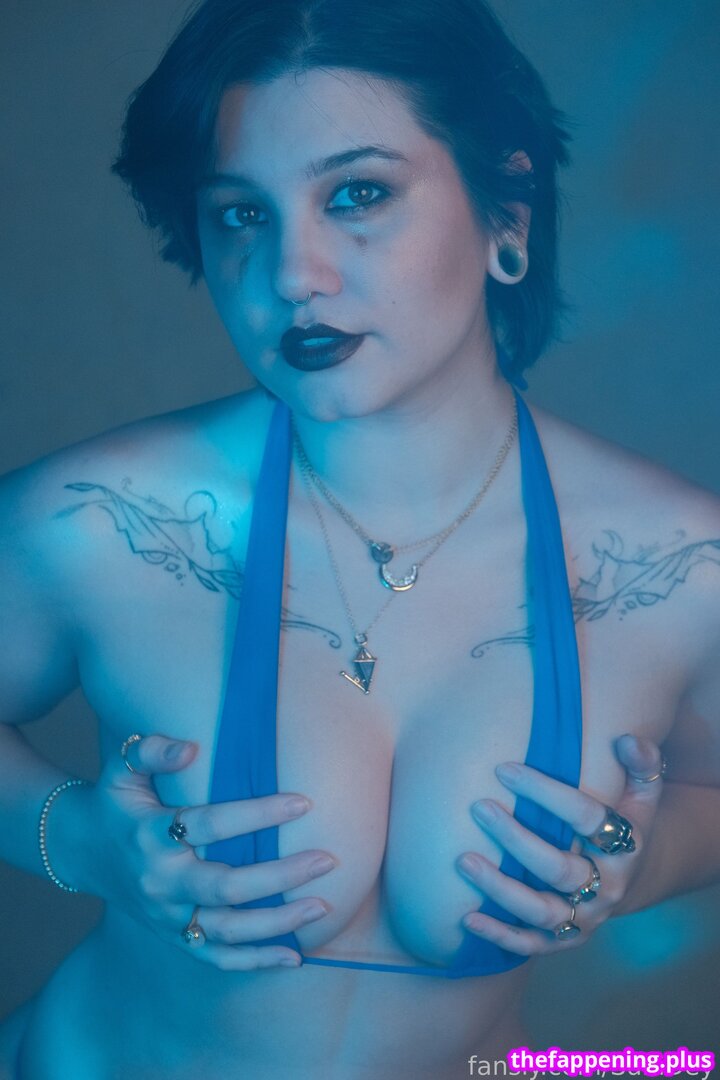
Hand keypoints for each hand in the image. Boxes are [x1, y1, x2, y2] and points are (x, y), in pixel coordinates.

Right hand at [68, 733, 334, 970]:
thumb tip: (191, 748)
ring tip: (323, 904)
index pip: (210, 825)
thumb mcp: (123, 767)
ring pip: (227, 930)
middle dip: (282, 875)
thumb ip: (153, 750)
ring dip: (278, 922)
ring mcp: (168, 916)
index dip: (258, 814)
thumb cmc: (116, 800)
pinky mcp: (174, 936)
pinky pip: (216, 958)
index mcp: (151, 836)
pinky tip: (295, 956)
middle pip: (228, 886)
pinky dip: (255, 961)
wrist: (82, 849)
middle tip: (327, 859)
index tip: (303, 802)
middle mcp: (161, 882)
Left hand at [455, 734, 664, 954]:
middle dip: (515, 838)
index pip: (585, 817)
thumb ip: (640, 764)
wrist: (632, 878)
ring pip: (540, 910)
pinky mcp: (564, 940)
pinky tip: (467, 918)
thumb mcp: (641, 794)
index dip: (545, 792)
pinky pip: (530, 944)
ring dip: (500, 889)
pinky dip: (499, 935)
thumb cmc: (624, 822)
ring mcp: (585, 917)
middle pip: (558, 867)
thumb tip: (627, 740)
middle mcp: (607, 886)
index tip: (503, 769)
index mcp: (625, 846)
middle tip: (479, 808)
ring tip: (463, 860)